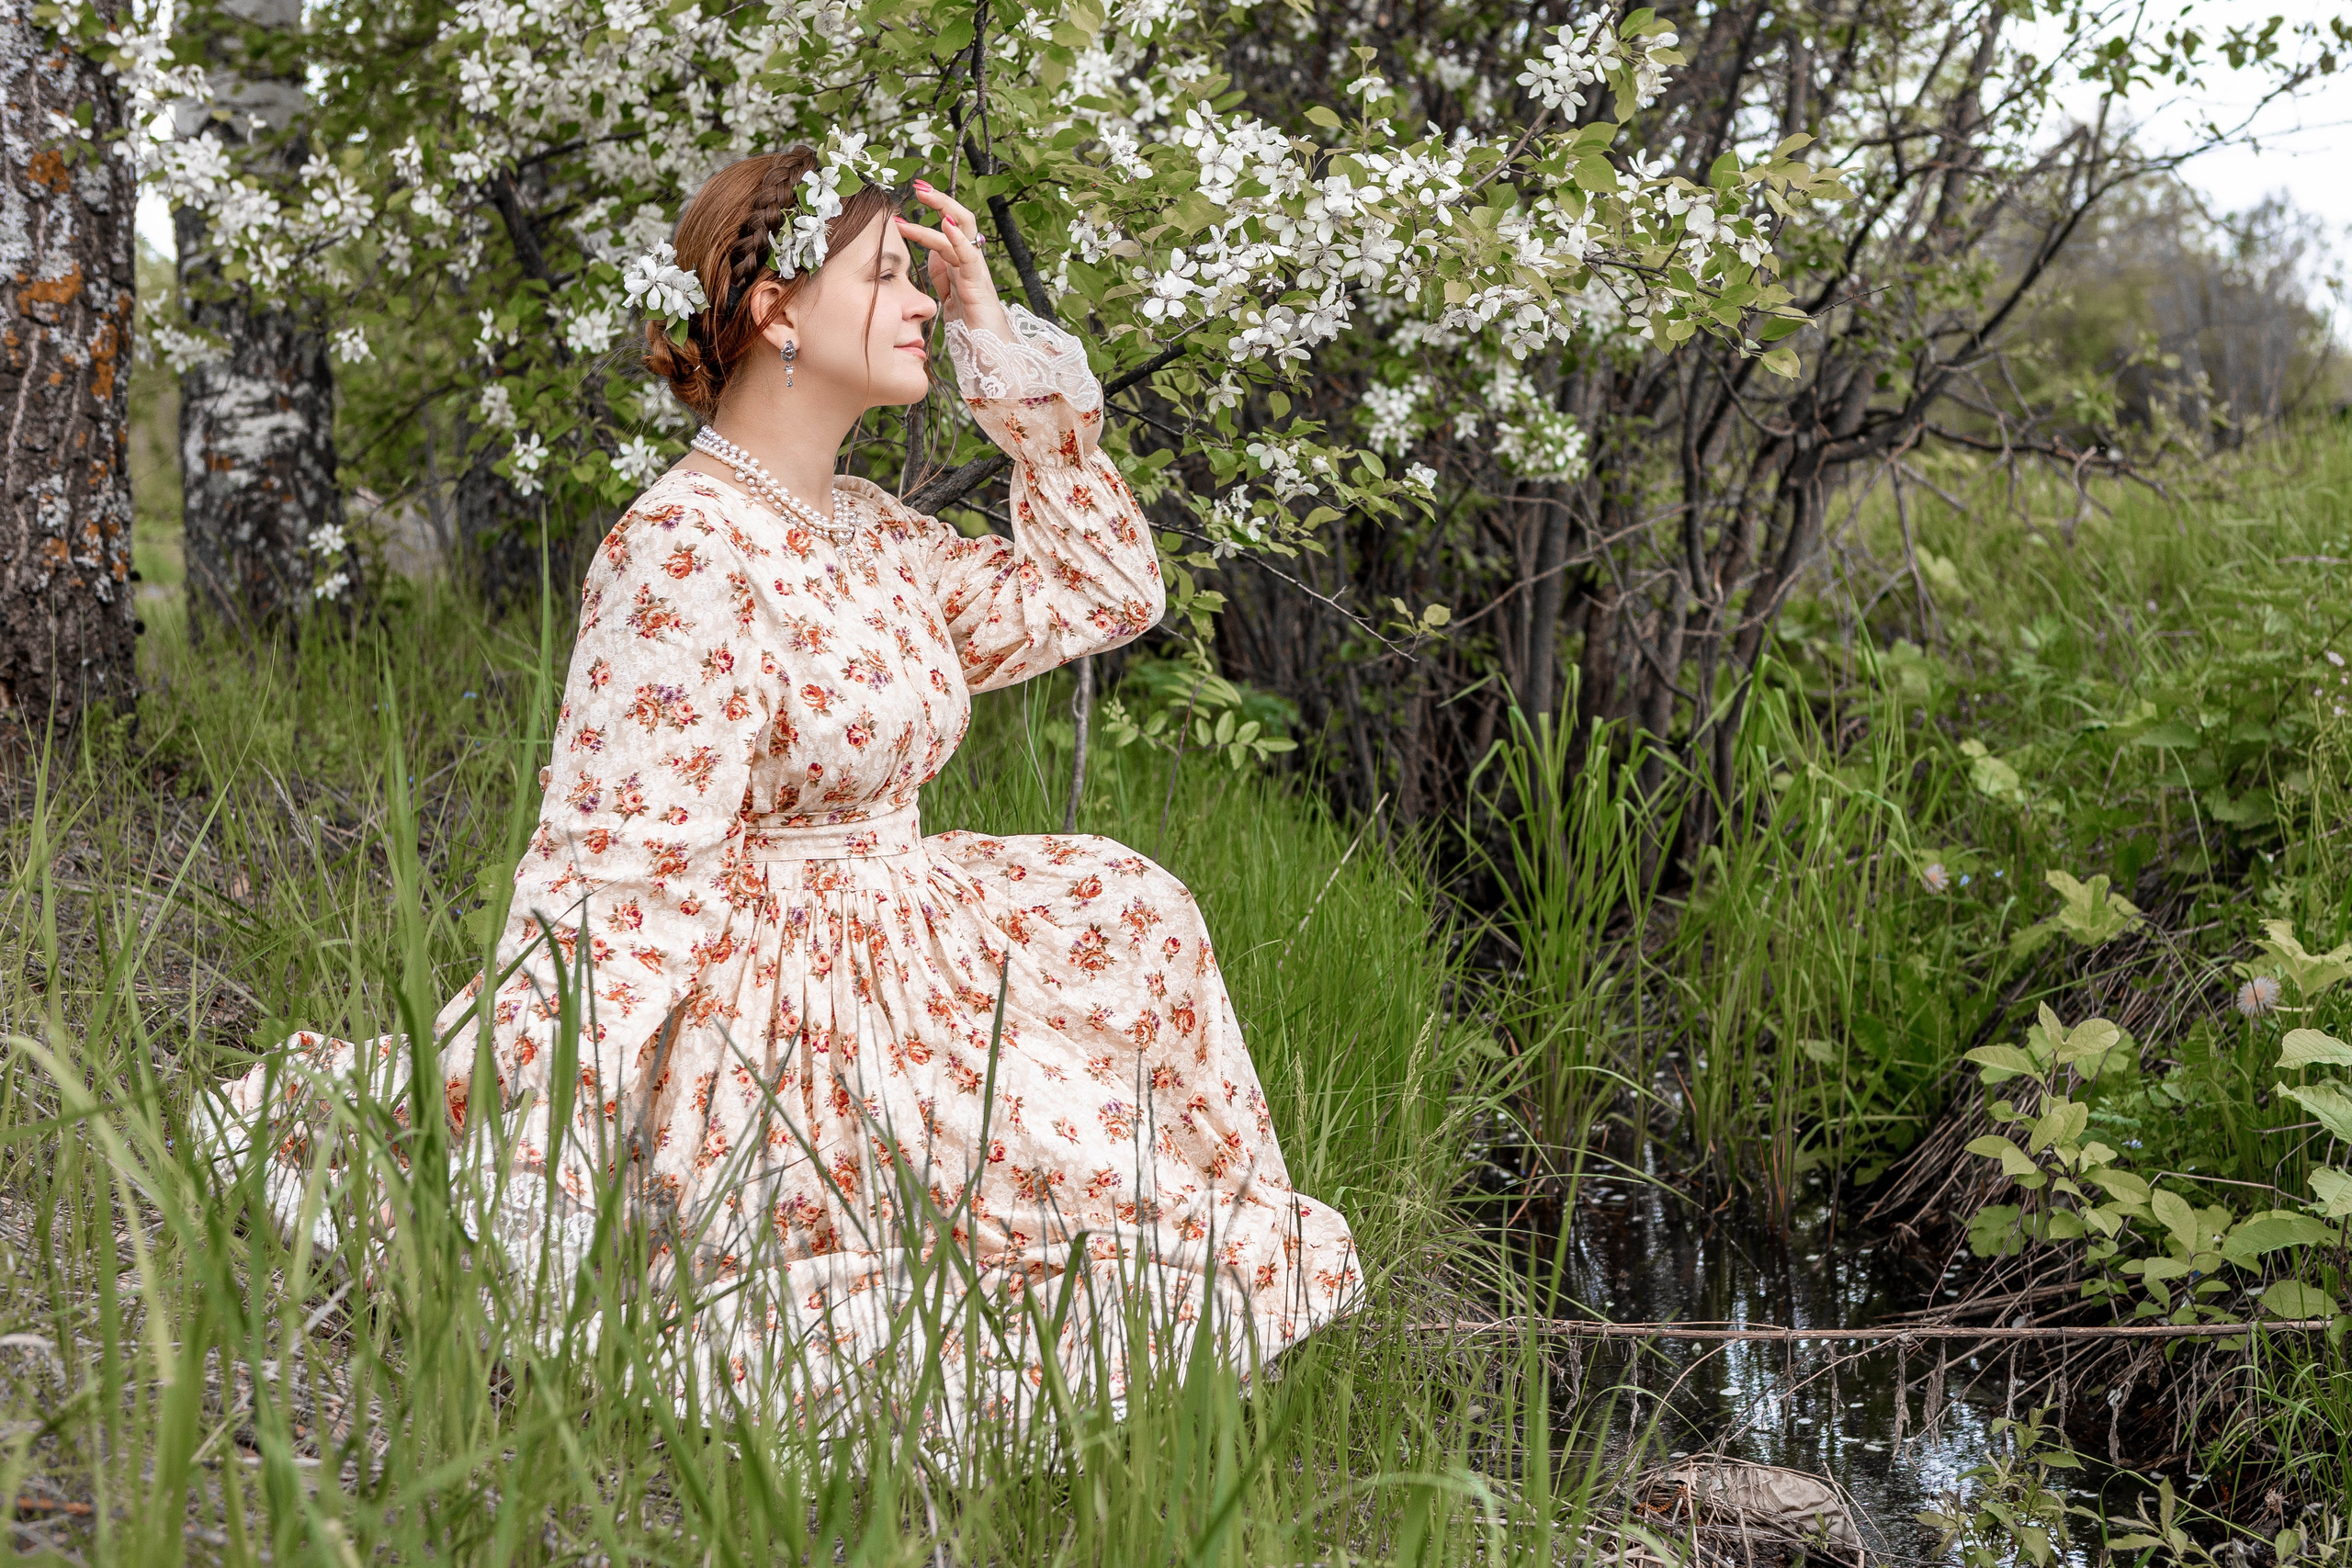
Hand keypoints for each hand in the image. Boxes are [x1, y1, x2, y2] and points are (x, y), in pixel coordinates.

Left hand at [896, 179, 1011, 339]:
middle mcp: (970, 264)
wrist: (992, 360)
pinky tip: (944, 222)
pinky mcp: (978, 286)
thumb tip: (930, 254)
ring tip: (922, 193)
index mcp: (961, 267)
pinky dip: (957, 237)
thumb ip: (941, 276)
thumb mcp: (948, 299)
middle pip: (958, 221)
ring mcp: (976, 273)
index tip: (901, 210)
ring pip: (962, 230)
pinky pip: (969, 255)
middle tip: (917, 185)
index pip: (946, 232)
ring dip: (942, 208)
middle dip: (939, 200)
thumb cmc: (972, 334)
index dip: (927, 217)